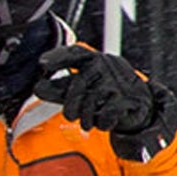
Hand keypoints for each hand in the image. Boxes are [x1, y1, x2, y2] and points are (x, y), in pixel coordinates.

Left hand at [35, 44, 176, 159]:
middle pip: (79, 83)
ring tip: (87, 123)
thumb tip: (37, 88)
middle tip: (70, 116)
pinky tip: (102, 123)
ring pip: (91, 100)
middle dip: (71, 104)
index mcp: (93, 60)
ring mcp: (118, 82)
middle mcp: (106, 66)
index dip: (58, 56)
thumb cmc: (105, 94)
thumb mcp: (81, 90)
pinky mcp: (129, 99)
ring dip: (86, 118)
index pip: (75, 53)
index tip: (42, 63)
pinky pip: (107, 113)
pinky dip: (102, 122)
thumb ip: (59, 89)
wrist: (140, 105)